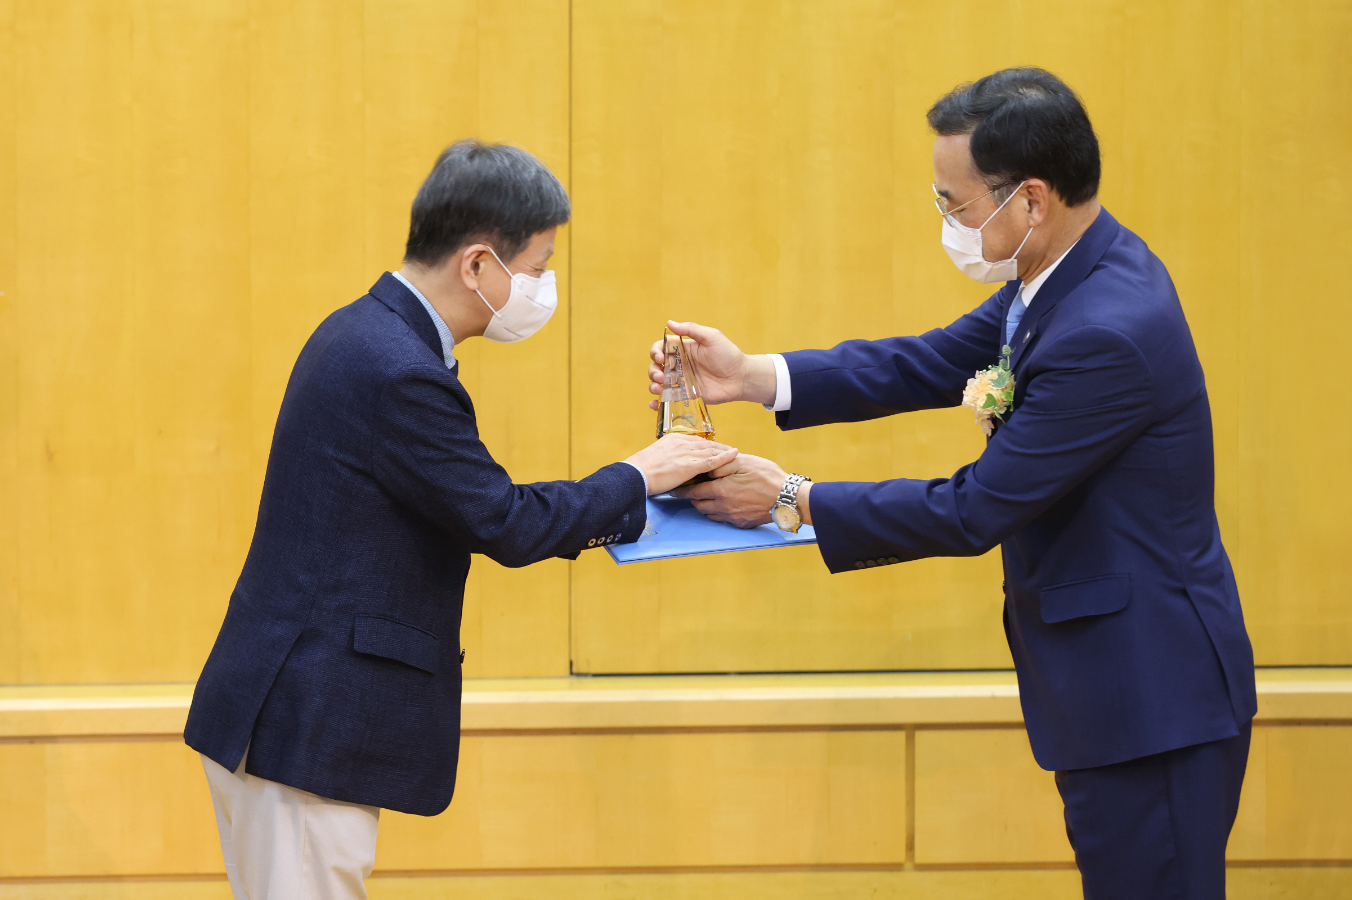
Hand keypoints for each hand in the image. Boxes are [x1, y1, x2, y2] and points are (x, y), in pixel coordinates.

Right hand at [625, 434, 739, 495]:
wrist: (635, 475)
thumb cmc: (641, 471)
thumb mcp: (656, 457)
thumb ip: (668, 457)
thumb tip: (674, 464)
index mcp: (674, 439)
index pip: (697, 441)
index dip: (709, 445)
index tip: (717, 448)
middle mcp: (682, 443)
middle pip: (707, 444)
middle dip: (720, 447)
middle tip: (733, 451)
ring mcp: (687, 453)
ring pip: (711, 451)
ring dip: (726, 452)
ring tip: (737, 455)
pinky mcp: (689, 465)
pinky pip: (712, 460)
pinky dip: (725, 457)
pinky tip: (735, 455)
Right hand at [647, 321, 777, 409]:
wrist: (741, 378)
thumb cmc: (728, 355)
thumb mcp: (711, 337)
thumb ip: (691, 329)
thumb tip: (670, 322)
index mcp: (683, 350)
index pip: (661, 348)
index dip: (656, 352)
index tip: (661, 358)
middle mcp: (679, 365)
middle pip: (656, 366)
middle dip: (653, 371)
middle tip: (661, 376)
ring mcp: (682, 381)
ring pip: (659, 383)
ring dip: (653, 385)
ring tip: (658, 388)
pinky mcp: (686, 396)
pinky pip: (668, 399)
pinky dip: (657, 403)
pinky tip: (654, 405)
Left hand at [674, 454, 806, 528]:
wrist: (787, 497)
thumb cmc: (767, 476)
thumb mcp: (744, 462)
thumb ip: (722, 463)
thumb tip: (706, 466)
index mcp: (721, 490)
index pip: (694, 491)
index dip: (683, 489)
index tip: (675, 488)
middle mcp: (723, 506)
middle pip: (699, 505)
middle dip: (692, 498)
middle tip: (688, 491)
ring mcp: (732, 517)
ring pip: (709, 514)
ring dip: (704, 506)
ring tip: (704, 497)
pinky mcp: (741, 523)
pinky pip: (723, 519)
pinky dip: (717, 513)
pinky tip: (721, 505)